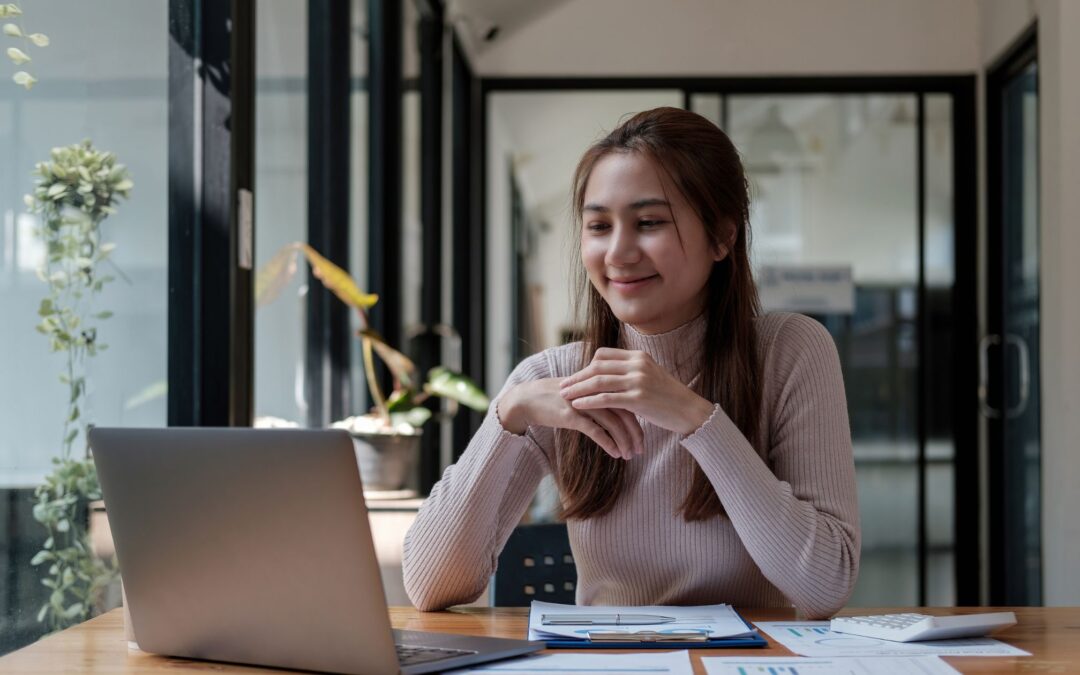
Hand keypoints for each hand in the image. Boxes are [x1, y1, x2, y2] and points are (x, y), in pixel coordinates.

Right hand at [497, 378, 644, 459]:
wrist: (527, 399)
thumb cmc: (554, 399)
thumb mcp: (579, 395)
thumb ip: (598, 400)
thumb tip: (617, 414)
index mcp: (598, 384)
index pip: (626, 401)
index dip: (638, 419)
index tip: (643, 436)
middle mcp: (594, 391)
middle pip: (624, 411)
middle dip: (635, 433)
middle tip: (641, 449)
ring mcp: (583, 403)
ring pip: (613, 423)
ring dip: (624, 441)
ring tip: (629, 455)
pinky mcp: (571, 415)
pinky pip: (596, 431)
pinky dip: (608, 443)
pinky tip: (615, 453)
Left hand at [559, 348, 714, 435]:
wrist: (688, 410)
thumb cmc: (667, 397)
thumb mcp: (649, 376)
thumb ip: (630, 371)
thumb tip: (607, 373)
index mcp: (638, 357)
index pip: (603, 355)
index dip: (586, 366)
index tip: (575, 376)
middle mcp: (637, 365)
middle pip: (597, 367)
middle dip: (577, 377)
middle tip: (562, 386)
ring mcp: (638, 381)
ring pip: (599, 381)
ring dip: (578, 389)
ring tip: (565, 396)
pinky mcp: (638, 398)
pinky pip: (606, 398)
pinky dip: (589, 401)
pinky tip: (577, 406)